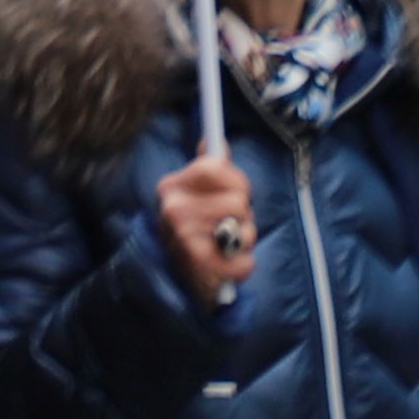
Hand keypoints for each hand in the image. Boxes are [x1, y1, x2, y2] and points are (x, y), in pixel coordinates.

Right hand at [153, 153, 256, 308]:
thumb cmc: (193, 230)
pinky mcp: (201, 267)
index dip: (236, 181)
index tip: (236, 192)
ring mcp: (185, 238)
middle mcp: (173, 209)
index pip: (216, 167)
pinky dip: (243, 266)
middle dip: (243, 216)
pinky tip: (227, 264)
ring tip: (226, 245)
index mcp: (171, 187)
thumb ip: (207, 167)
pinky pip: (247, 261)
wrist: (176, 279)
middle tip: (227, 226)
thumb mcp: (192, 195)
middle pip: (239, 201)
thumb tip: (216, 140)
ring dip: (244, 241)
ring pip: (247, 231)